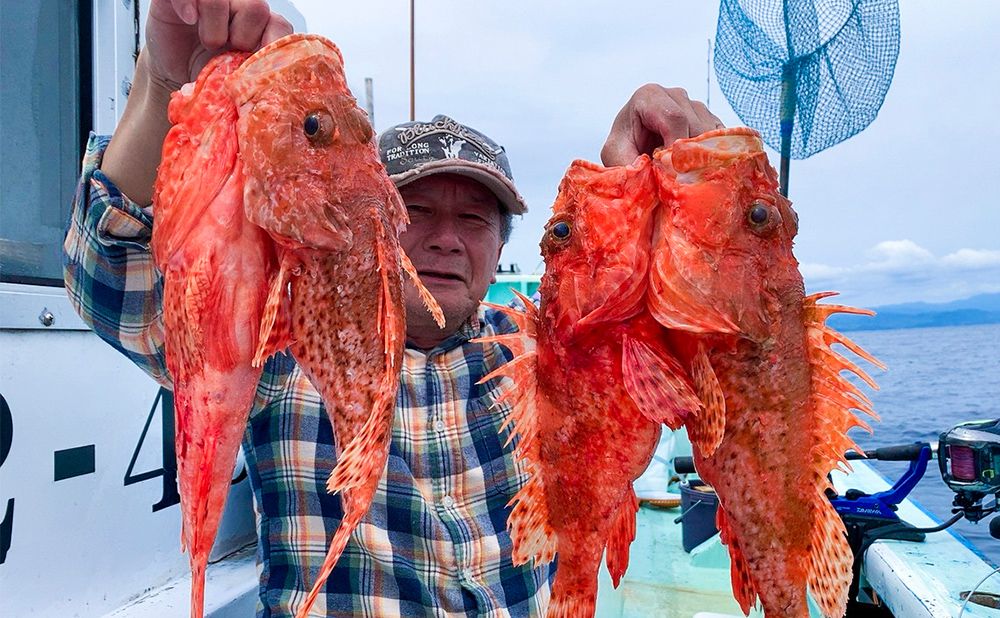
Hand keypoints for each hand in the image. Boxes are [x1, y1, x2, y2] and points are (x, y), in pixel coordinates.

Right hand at [145, 0, 292, 91]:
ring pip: (223, 0)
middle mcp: (239, 10)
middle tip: (228, 55)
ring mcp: (212, 2)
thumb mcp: (235, 87)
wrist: (171, 78)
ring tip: (209, 45)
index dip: (274, 42)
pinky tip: (189, 19)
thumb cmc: (209, 82)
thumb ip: (255, 83)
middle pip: (257, 8)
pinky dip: (188, 4)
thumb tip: (272, 98)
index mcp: (259, 31)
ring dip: (216, 30)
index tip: (259, 67)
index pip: (279, 25)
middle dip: (244, 38)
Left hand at [601, 84, 723, 166]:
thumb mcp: (616, 157)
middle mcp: (675, 95)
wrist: (632, 150)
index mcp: (649, 95)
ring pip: (711, 133)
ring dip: (702, 157)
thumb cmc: (622, 150)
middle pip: (696, 125)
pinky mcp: (710, 120)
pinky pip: (721, 138)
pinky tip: (698, 169)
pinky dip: (713, 156)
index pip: (674, 117)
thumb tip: (662, 172)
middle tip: (680, 180)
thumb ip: (634, 163)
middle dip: (690, 156)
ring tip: (685, 175)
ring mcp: (695, 105)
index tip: (672, 172)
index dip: (677, 148)